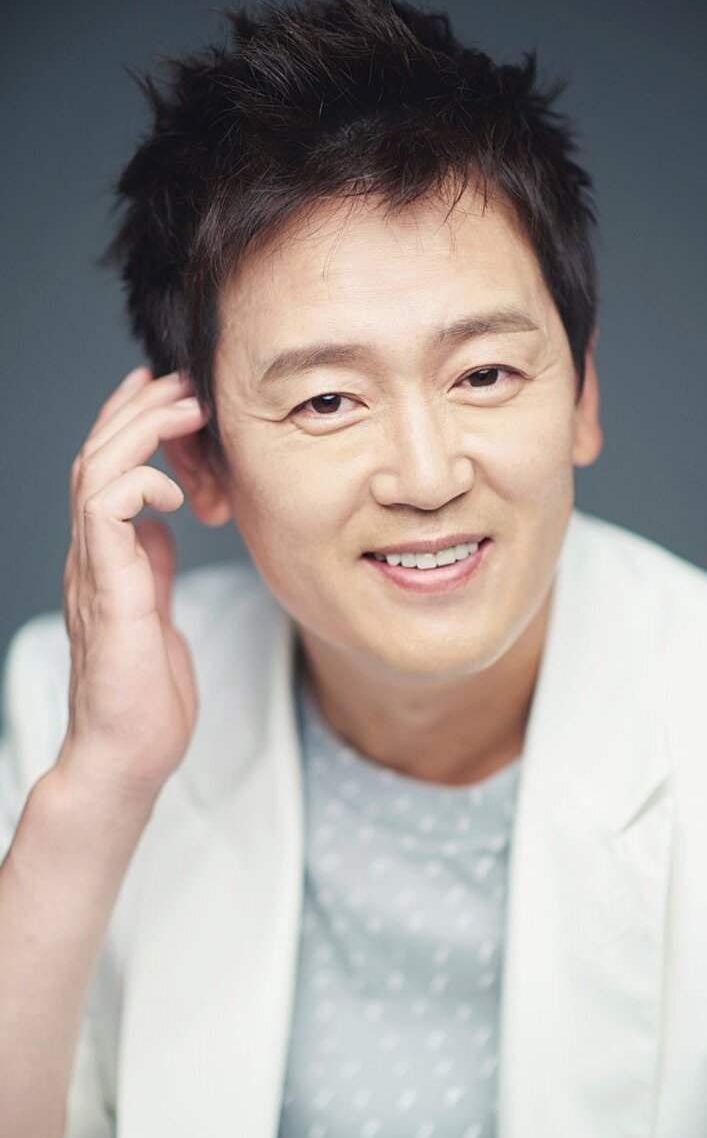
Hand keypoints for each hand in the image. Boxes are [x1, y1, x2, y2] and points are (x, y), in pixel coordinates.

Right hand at [56, 366, 211, 804]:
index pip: (107, 469)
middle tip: (182, 383)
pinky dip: (138, 484)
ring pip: (96, 472)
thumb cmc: (143, 695)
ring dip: (140, 431)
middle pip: (98, 456)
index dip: (133, 423)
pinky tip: (172, 489)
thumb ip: (151, 565)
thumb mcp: (156, 612)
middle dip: (139, 409)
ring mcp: (93, 572)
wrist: (126, 755)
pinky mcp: (107, 593)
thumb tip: (159, 525)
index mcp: (106, 557)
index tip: (169, 392)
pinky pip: (106, 513)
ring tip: (183, 409)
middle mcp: (92, 556)